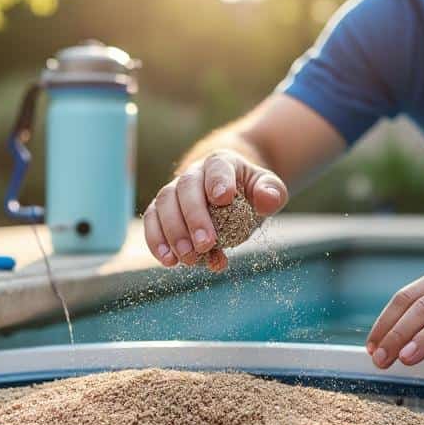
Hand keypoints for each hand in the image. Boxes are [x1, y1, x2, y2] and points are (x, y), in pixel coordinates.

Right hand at [143, 150, 287, 270]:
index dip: (218, 182)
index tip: (223, 199)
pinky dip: (156, 241)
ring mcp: (175, 191)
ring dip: (172, 233)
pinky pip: (152, 221)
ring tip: (187, 258)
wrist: (230, 193)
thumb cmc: (249, 191)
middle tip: (205, 245)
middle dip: (194, 217)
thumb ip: (271, 192)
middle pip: (186, 188)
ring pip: (164, 205)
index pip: (217, 168)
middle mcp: (193, 173)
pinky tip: (168, 261)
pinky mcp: (162, 210)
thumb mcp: (267, 188)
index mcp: (220, 163)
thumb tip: (268, 200)